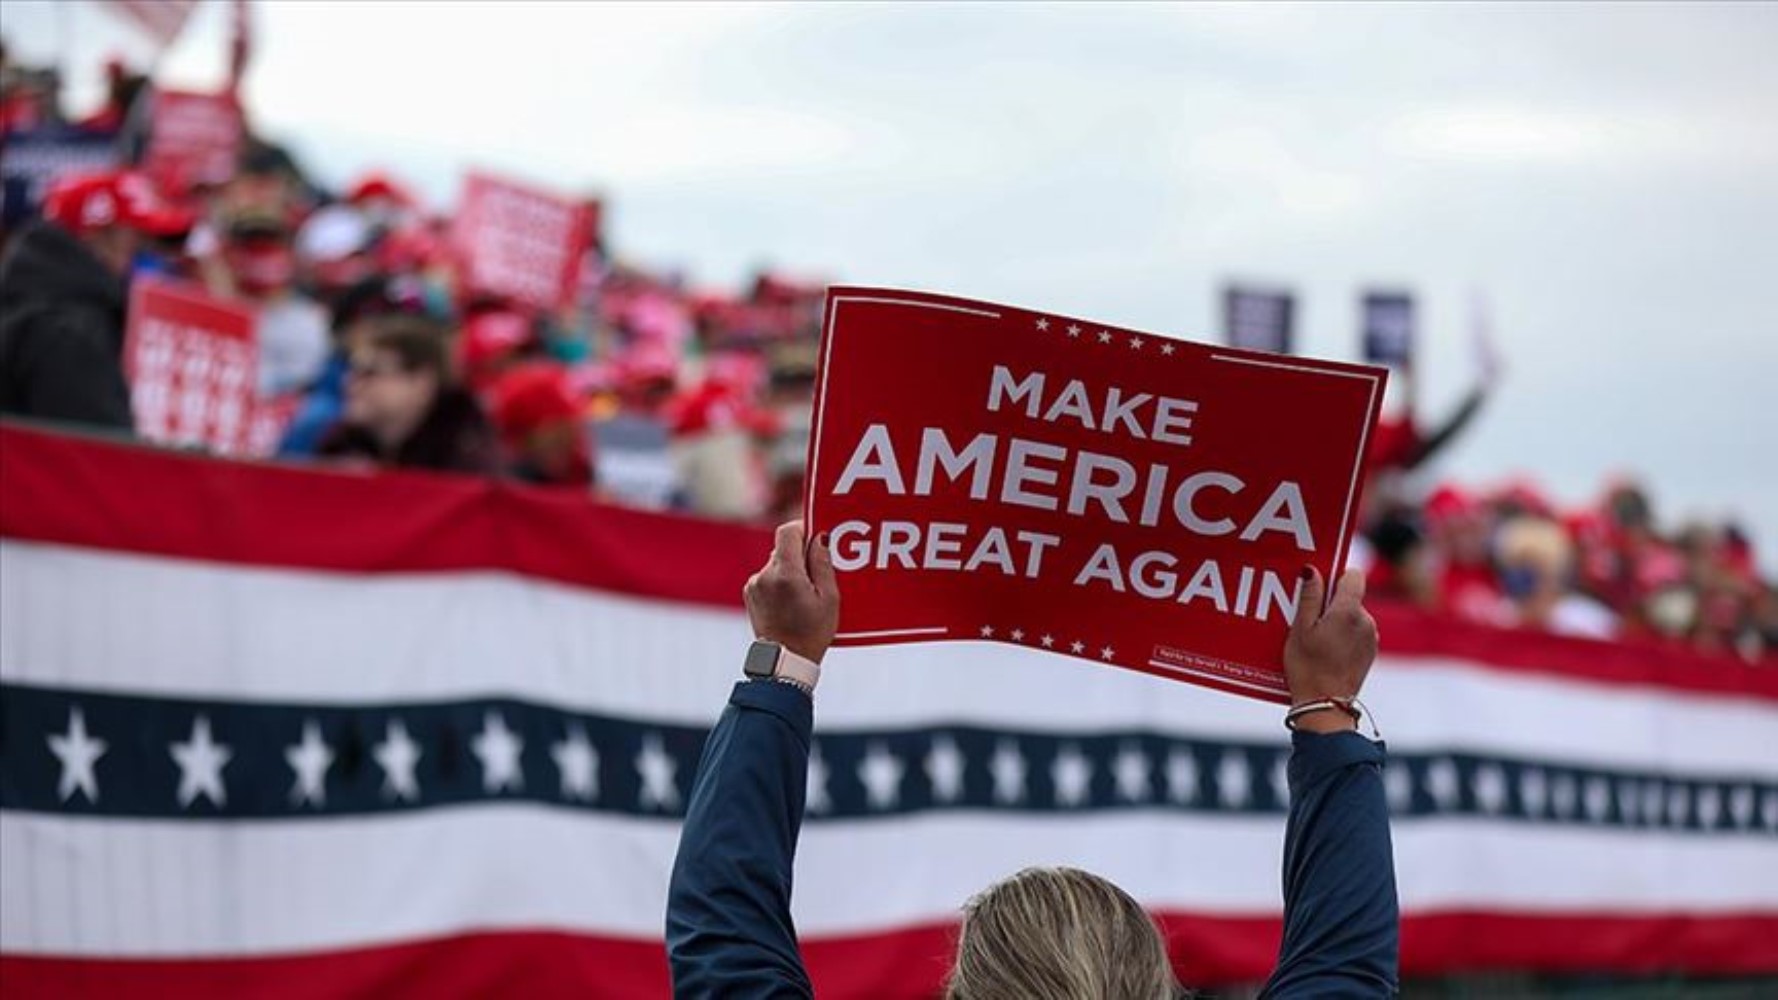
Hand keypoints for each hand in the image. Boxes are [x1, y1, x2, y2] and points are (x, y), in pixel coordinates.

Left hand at [744, 521, 839, 663]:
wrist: (784, 661)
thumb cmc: (811, 633)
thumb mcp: (829, 599)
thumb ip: (822, 564)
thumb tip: (818, 539)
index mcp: (785, 574)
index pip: (787, 532)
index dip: (803, 529)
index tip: (816, 536)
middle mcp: (764, 576)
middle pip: (783, 548)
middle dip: (801, 555)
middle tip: (818, 572)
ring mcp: (754, 585)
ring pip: (776, 563)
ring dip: (791, 569)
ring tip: (806, 593)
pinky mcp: (750, 594)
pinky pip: (768, 577)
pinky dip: (780, 581)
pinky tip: (792, 601)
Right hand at [1283, 567, 1378, 733]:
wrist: (1325, 705)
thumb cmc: (1308, 668)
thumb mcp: (1300, 629)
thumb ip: (1310, 597)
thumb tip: (1313, 571)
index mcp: (1349, 612)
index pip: (1353, 576)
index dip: (1336, 577)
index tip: (1320, 589)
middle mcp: (1366, 622)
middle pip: (1351, 597)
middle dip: (1331, 603)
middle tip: (1308, 621)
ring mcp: (1371, 638)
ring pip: (1354, 616)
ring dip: (1337, 620)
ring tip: (1316, 639)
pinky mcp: (1370, 652)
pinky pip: (1358, 632)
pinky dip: (1344, 635)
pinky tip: (1327, 650)